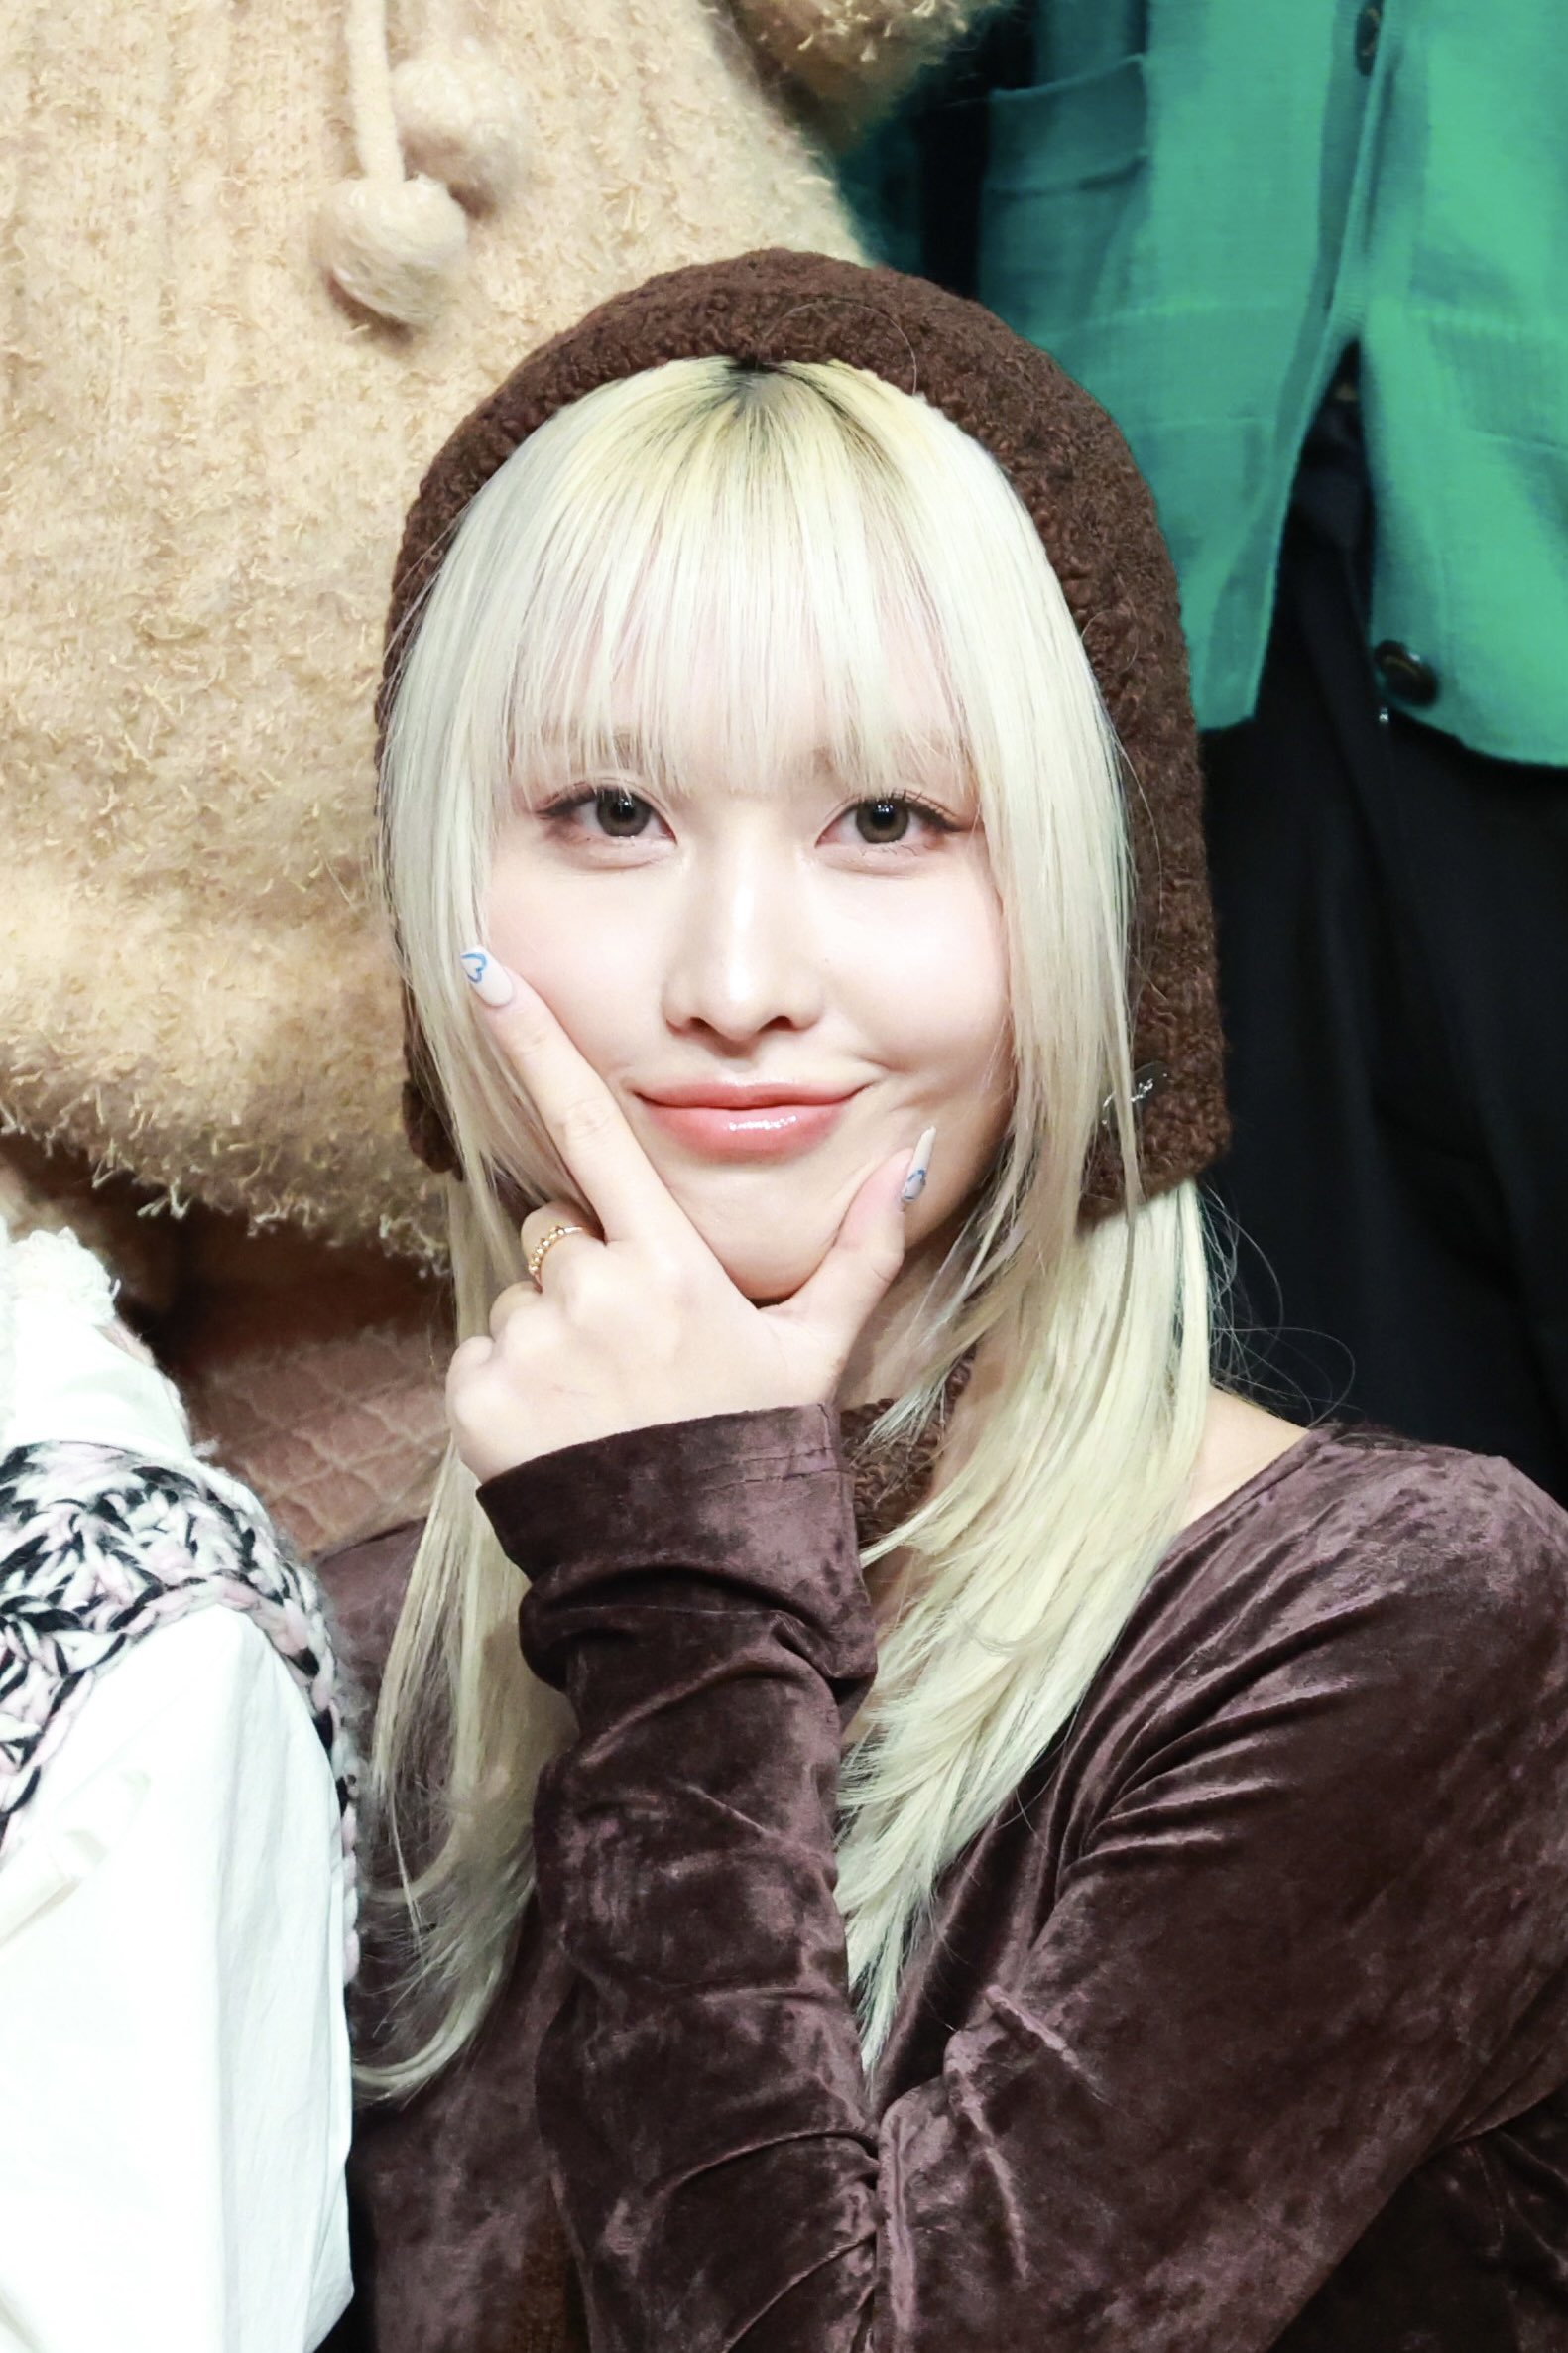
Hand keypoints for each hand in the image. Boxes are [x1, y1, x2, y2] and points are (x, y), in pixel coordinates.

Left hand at [446, 962, 930, 1481]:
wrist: (691, 1577)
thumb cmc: (751, 1449)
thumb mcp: (814, 1350)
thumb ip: (860, 1249)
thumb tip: (910, 1160)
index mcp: (667, 1263)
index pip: (591, 1127)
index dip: (535, 1042)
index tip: (481, 971)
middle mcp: (591, 1289)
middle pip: (556, 1236)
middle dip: (582, 1278)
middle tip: (635, 1358)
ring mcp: (529, 1346)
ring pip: (517, 1300)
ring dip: (546, 1339)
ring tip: (602, 1407)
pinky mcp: (476, 1398)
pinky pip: (479, 1360)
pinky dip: (508, 1393)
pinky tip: (560, 1437)